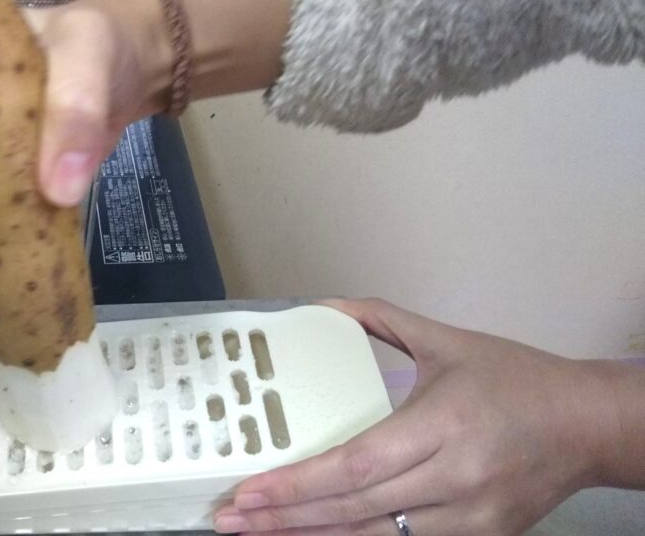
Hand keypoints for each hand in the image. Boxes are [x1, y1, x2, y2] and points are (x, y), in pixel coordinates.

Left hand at [214, 298, 616, 535]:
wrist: (589, 426)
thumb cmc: (518, 381)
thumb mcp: (446, 341)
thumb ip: (381, 320)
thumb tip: (324, 307)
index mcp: (443, 423)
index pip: (355, 464)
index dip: (296, 484)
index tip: (249, 491)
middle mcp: (455, 477)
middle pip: (355, 508)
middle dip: (286, 518)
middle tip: (232, 520)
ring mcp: (470, 518)